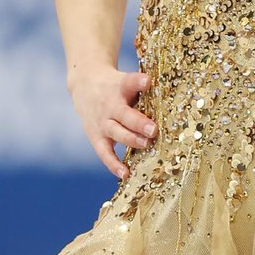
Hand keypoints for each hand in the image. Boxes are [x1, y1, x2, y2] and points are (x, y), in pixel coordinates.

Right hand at [68, 64, 156, 179]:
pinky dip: (114, 164)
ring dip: (131, 140)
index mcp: (121, 86)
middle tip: (154, 130)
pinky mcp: (96, 138)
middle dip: (139, 123)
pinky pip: (104, 153)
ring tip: (146, 144)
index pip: (129, 81)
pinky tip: (125, 174)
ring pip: (116, 133)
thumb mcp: (127, 80)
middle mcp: (109, 105)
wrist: (85, 87)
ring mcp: (102, 123)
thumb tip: (169, 96)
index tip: (148, 81)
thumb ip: (143, 89)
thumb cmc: (116, 86)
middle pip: (124, 114)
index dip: (139, 81)